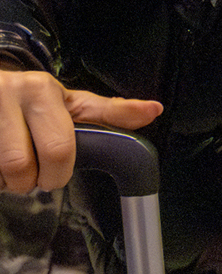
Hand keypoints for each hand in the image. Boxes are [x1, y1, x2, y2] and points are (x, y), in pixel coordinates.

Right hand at [0, 71, 160, 195]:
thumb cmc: (32, 100)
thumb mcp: (70, 101)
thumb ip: (109, 112)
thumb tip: (154, 110)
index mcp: (40, 90)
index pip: (59, 148)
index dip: (59, 173)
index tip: (56, 175)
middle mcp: (8, 96)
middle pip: (23, 168)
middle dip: (33, 180)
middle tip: (38, 173)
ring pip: (0, 176)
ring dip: (8, 182)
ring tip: (14, 167)